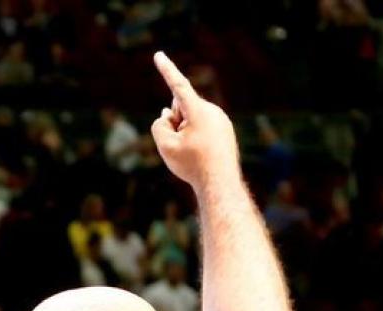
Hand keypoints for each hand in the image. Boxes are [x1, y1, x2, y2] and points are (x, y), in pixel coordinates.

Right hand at [149, 52, 238, 188]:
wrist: (220, 183)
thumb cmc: (192, 164)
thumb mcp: (165, 145)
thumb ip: (158, 125)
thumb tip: (165, 116)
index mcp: (198, 110)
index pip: (178, 85)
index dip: (166, 70)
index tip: (158, 55)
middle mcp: (212, 110)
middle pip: (181, 108)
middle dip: (174, 121)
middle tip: (180, 145)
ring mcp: (221, 120)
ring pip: (191, 119)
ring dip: (184, 131)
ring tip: (192, 153)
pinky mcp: (224, 130)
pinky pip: (202, 127)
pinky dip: (195, 138)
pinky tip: (200, 155)